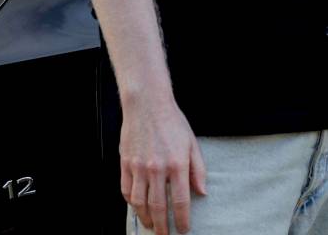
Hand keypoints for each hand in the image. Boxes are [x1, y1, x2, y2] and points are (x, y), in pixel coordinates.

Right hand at [120, 96, 207, 232]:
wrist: (147, 104)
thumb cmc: (172, 122)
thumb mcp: (192, 143)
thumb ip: (198, 170)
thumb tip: (202, 193)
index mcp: (177, 164)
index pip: (181, 201)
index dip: (182, 220)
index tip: (184, 229)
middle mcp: (157, 169)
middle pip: (159, 207)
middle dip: (163, 227)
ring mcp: (139, 168)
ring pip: (140, 203)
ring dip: (146, 218)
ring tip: (152, 225)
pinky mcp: (125, 164)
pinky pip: (126, 191)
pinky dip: (132, 203)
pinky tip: (138, 208)